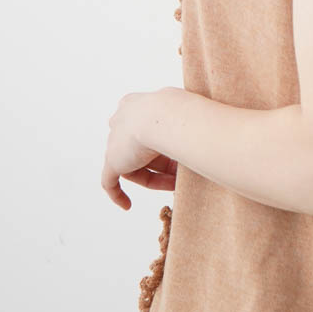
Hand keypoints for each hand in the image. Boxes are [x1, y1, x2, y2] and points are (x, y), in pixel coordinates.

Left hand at [102, 90, 178, 210]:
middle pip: (141, 148)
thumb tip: (202, 133)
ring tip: (173, 186)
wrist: (165, 115)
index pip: (146, 129)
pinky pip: (109, 182)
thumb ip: (185, 123)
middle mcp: (122, 120)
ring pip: (133, 165)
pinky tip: (127, 206)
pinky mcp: (112, 160)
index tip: (178, 155)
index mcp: (136, 105)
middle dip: (162, 163)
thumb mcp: (185, 112)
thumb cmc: (181, 111)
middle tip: (181, 173)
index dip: (163, 146)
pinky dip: (117, 194)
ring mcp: (115, 140)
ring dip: (153, 178)